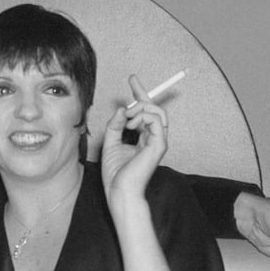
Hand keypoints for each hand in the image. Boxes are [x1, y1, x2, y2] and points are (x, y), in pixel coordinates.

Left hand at [101, 74, 166, 206]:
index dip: (140, 94)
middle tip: (130, 87)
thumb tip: (122, 109)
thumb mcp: (110, 142)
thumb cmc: (115, 173)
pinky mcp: (159, 144)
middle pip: (154, 108)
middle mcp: (153, 138)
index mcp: (144, 138)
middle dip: (142, 94)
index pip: (145, 112)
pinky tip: (130, 126)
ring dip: (139, 109)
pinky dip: (142, 116)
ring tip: (126, 119)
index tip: (133, 79)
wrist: (119, 190)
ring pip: (156, 111)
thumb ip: (115, 125)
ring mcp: (158, 141)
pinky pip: (155, 119)